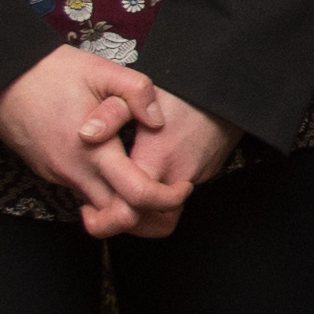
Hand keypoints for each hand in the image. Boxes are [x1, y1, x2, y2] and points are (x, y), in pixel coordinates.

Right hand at [0, 46, 167, 236]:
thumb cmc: (50, 70)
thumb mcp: (101, 70)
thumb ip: (138, 92)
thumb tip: (158, 122)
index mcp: (94, 150)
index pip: (137, 195)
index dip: (168, 199)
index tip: (183, 187)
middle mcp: (74, 171)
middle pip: (118, 217)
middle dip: (149, 213)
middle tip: (169, 192)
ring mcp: (58, 175)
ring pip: (98, 208)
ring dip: (125, 204)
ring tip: (146, 179)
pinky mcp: (48, 172)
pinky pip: (81, 192)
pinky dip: (103, 191)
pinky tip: (115, 168)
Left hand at [102, 81, 236, 233]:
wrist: (227, 91)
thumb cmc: (185, 91)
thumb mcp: (141, 93)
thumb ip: (111, 113)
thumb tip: (86, 135)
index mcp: (155, 160)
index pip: (129, 209)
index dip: (105, 219)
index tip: (89, 210)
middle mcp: (175, 177)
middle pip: (146, 223)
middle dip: (120, 222)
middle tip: (98, 211)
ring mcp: (193, 178)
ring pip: (163, 215)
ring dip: (141, 212)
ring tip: (119, 194)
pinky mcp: (203, 174)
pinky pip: (177, 195)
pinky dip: (159, 194)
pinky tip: (146, 172)